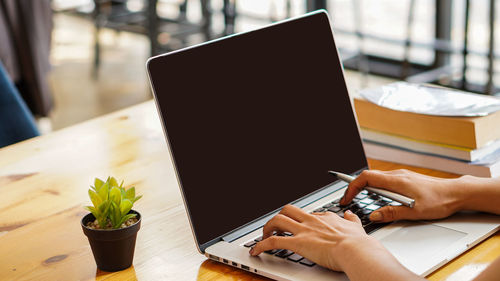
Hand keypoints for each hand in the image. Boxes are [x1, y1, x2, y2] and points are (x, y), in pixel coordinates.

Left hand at [249, 205, 379, 270]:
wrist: (356, 250)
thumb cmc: (358, 243)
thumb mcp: (356, 227)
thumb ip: (351, 220)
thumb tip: (349, 214)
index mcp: (325, 217)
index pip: (308, 214)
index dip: (300, 220)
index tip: (298, 226)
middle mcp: (312, 221)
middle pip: (288, 210)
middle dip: (279, 218)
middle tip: (276, 228)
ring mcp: (303, 230)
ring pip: (277, 220)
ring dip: (267, 228)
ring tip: (263, 237)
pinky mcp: (297, 243)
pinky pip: (273, 242)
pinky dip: (260, 245)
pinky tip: (255, 251)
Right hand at [341, 169, 460, 222]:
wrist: (456, 193)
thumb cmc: (439, 201)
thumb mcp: (413, 212)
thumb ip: (391, 213)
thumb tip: (374, 215)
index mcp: (396, 181)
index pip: (366, 178)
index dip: (352, 186)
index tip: (347, 197)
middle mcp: (397, 175)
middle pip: (368, 176)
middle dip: (355, 187)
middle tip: (348, 199)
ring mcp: (401, 176)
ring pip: (376, 178)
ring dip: (365, 187)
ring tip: (359, 198)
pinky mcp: (406, 179)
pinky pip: (385, 180)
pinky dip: (375, 187)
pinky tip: (378, 197)